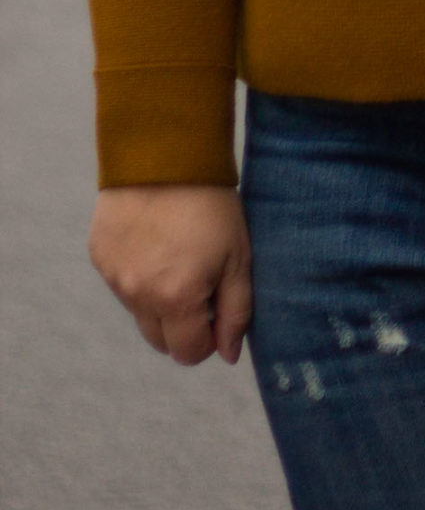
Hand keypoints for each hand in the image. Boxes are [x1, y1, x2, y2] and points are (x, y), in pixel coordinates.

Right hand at [88, 185, 251, 366]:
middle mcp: (138, 296)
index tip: (217, 309)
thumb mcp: (239, 256)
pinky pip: (121, 284)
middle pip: (160, 341)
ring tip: (179, 255)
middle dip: (183, 326)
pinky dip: (139, 275)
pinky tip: (156, 241)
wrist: (164, 154)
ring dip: (159, 300)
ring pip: (140, 313)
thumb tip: (229, 355)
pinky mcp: (99, 257)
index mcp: (177, 299)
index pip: (188, 353)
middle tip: (201, 285)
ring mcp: (114, 278)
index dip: (208, 338)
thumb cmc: (212, 204)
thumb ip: (236, 312)